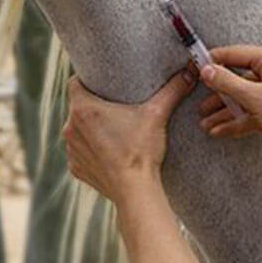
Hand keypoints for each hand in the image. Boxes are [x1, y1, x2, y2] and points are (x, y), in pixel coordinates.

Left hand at [63, 68, 196, 200]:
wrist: (135, 190)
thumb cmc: (142, 150)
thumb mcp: (157, 114)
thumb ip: (173, 90)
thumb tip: (191, 71)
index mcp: (84, 109)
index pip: (74, 83)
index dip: (87, 80)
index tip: (102, 82)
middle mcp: (70, 128)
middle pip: (78, 107)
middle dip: (93, 104)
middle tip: (115, 104)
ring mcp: (72, 150)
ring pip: (77, 130)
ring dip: (90, 128)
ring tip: (113, 128)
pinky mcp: (76, 168)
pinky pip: (80, 152)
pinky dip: (91, 150)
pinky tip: (109, 150)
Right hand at [196, 45, 261, 172]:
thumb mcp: (254, 97)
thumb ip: (227, 82)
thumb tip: (209, 70)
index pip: (239, 54)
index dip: (216, 61)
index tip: (199, 66)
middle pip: (243, 78)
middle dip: (221, 94)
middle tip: (203, 101)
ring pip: (250, 97)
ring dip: (228, 110)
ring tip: (207, 122)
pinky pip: (259, 111)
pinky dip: (242, 119)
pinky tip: (223, 130)